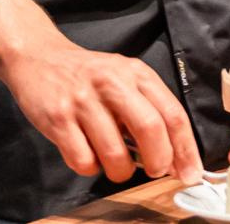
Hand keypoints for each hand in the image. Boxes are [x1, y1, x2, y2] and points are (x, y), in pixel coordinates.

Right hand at [0, 0, 199, 183]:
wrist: (38, 56)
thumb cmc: (87, 76)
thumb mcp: (124, 78)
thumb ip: (149, 110)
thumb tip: (176, 157)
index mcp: (136, 73)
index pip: (172, 114)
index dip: (186, 149)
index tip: (191, 173)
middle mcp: (112, 82)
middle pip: (150, 129)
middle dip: (158, 162)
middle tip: (154, 172)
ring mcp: (83, 100)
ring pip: (115, 154)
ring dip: (120, 171)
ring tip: (115, 163)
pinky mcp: (58, 118)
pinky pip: (83, 161)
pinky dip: (89, 167)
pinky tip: (86, 152)